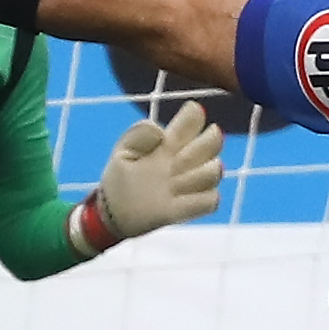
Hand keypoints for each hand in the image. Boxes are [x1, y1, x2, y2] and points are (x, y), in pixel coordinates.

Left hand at [72, 101, 224, 253]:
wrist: (113, 213)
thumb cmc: (120, 177)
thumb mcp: (122, 150)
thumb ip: (138, 134)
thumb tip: (161, 133)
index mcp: (170, 142)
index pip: (194, 119)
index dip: (194, 116)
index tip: (180, 127)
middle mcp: (184, 161)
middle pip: (214, 141)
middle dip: (203, 144)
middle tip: (176, 157)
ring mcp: (188, 185)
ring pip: (215, 171)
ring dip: (200, 173)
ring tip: (174, 180)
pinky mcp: (187, 209)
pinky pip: (211, 200)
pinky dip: (201, 198)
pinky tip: (177, 199)